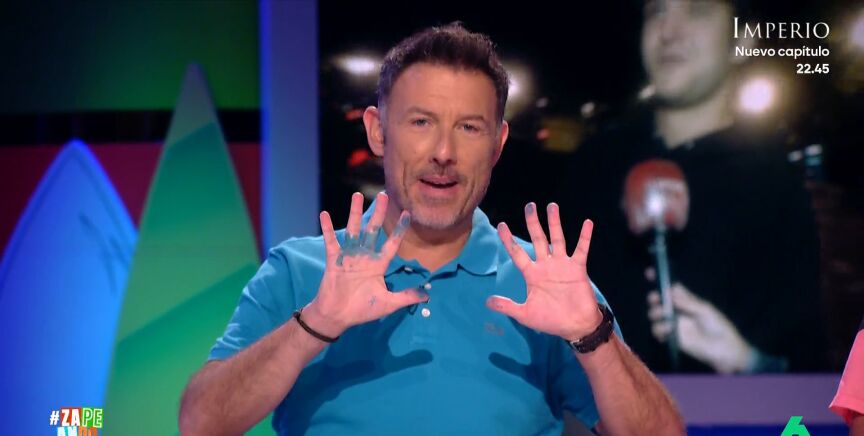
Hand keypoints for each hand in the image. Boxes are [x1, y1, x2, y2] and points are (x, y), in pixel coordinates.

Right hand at [304, 192, 429, 337]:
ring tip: (356, 195)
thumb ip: (406, 297)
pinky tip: (324, 214)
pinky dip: (327, 228)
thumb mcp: (388, 303)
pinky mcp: (334, 260)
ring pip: (353, 230)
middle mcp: (365, 256)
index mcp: (378, 265)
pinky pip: (331, 242)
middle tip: (384, 195)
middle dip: (378, 213)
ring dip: (354, 213)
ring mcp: (349, 256)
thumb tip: (427, 296)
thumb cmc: (362, 310)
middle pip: (373, 230)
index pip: (392, 244)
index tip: (408, 213)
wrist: (337, 317)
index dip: (399, 230)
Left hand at [486, 202, 601, 340]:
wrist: (575, 327)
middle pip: (538, 239)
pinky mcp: (578, 268)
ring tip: (552, 206)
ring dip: (555, 223)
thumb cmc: (551, 320)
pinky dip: (585, 236)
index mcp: (532, 274)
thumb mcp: (525, 314)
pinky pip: (581, 249)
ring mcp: (562, 265)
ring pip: (557, 239)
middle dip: (533, 222)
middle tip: (530, 206)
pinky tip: (588, 222)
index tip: (501, 225)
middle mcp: (546, 265)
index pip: (517, 253)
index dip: (509, 239)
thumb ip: (507, 306)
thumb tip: (486, 302)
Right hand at [648, 283, 753, 373]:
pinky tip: (668, 332)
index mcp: (687, 300)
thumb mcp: (706, 310)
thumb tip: (669, 293)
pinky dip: (659, 331)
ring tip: (668, 321)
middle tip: (656, 300)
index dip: (660, 279)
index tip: (650, 273)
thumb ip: (688, 302)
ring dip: (656, 315)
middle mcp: (677, 310)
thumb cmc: (719, 326)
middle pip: (659, 300)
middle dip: (654, 298)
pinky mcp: (672, 338)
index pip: (671, 288)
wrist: (724, 349)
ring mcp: (673, 324)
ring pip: (655, 315)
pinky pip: (658, 332)